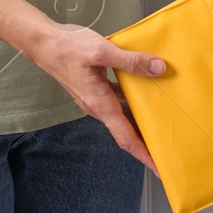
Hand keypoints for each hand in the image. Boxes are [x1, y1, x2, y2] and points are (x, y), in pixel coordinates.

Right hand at [30, 23, 165, 171]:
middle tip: (170, 145)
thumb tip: (159, 69)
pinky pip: (117, 98)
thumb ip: (132, 61)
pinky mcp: (93, 88)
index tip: (160, 169)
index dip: (144, 155)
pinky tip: (145, 87)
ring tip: (162, 118)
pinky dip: (132, 99)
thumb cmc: (67, 48)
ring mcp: (94, 98)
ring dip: (140, 118)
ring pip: (122, 114)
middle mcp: (97, 106)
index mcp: (100, 104)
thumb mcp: (103, 51)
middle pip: (126, 130)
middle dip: (147, 141)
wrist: (42, 42)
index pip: (126, 138)